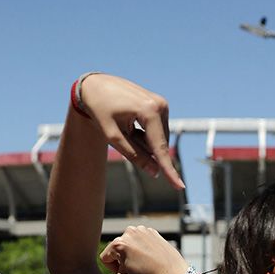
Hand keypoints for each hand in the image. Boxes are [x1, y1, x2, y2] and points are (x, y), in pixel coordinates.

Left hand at [76, 74, 184, 189]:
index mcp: (149, 111)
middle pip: (159, 143)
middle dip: (143, 147)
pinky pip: (157, 129)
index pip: (159, 148)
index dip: (168, 170)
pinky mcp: (160, 104)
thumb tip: (155, 172)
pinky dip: (144, 132)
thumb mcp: (113, 136)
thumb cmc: (100, 110)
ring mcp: (162, 103)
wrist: (95, 86)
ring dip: (143, 140)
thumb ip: (134, 155)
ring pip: (158, 137)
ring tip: (124, 124)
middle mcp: (161, 105)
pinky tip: (130, 120)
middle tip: (121, 133)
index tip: (179, 187)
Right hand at [101, 225, 191, 273]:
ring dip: (131, 254)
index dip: (114, 269)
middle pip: (116, 249)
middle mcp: (128, 232)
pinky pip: (139, 240)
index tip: (128, 273)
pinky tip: (150, 257)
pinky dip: (142, 248)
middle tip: (137, 269)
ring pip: (127, 244)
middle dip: (122, 261)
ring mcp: (141, 229)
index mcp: (119, 244)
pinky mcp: (152, 231)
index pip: (105, 257)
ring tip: (144, 264)